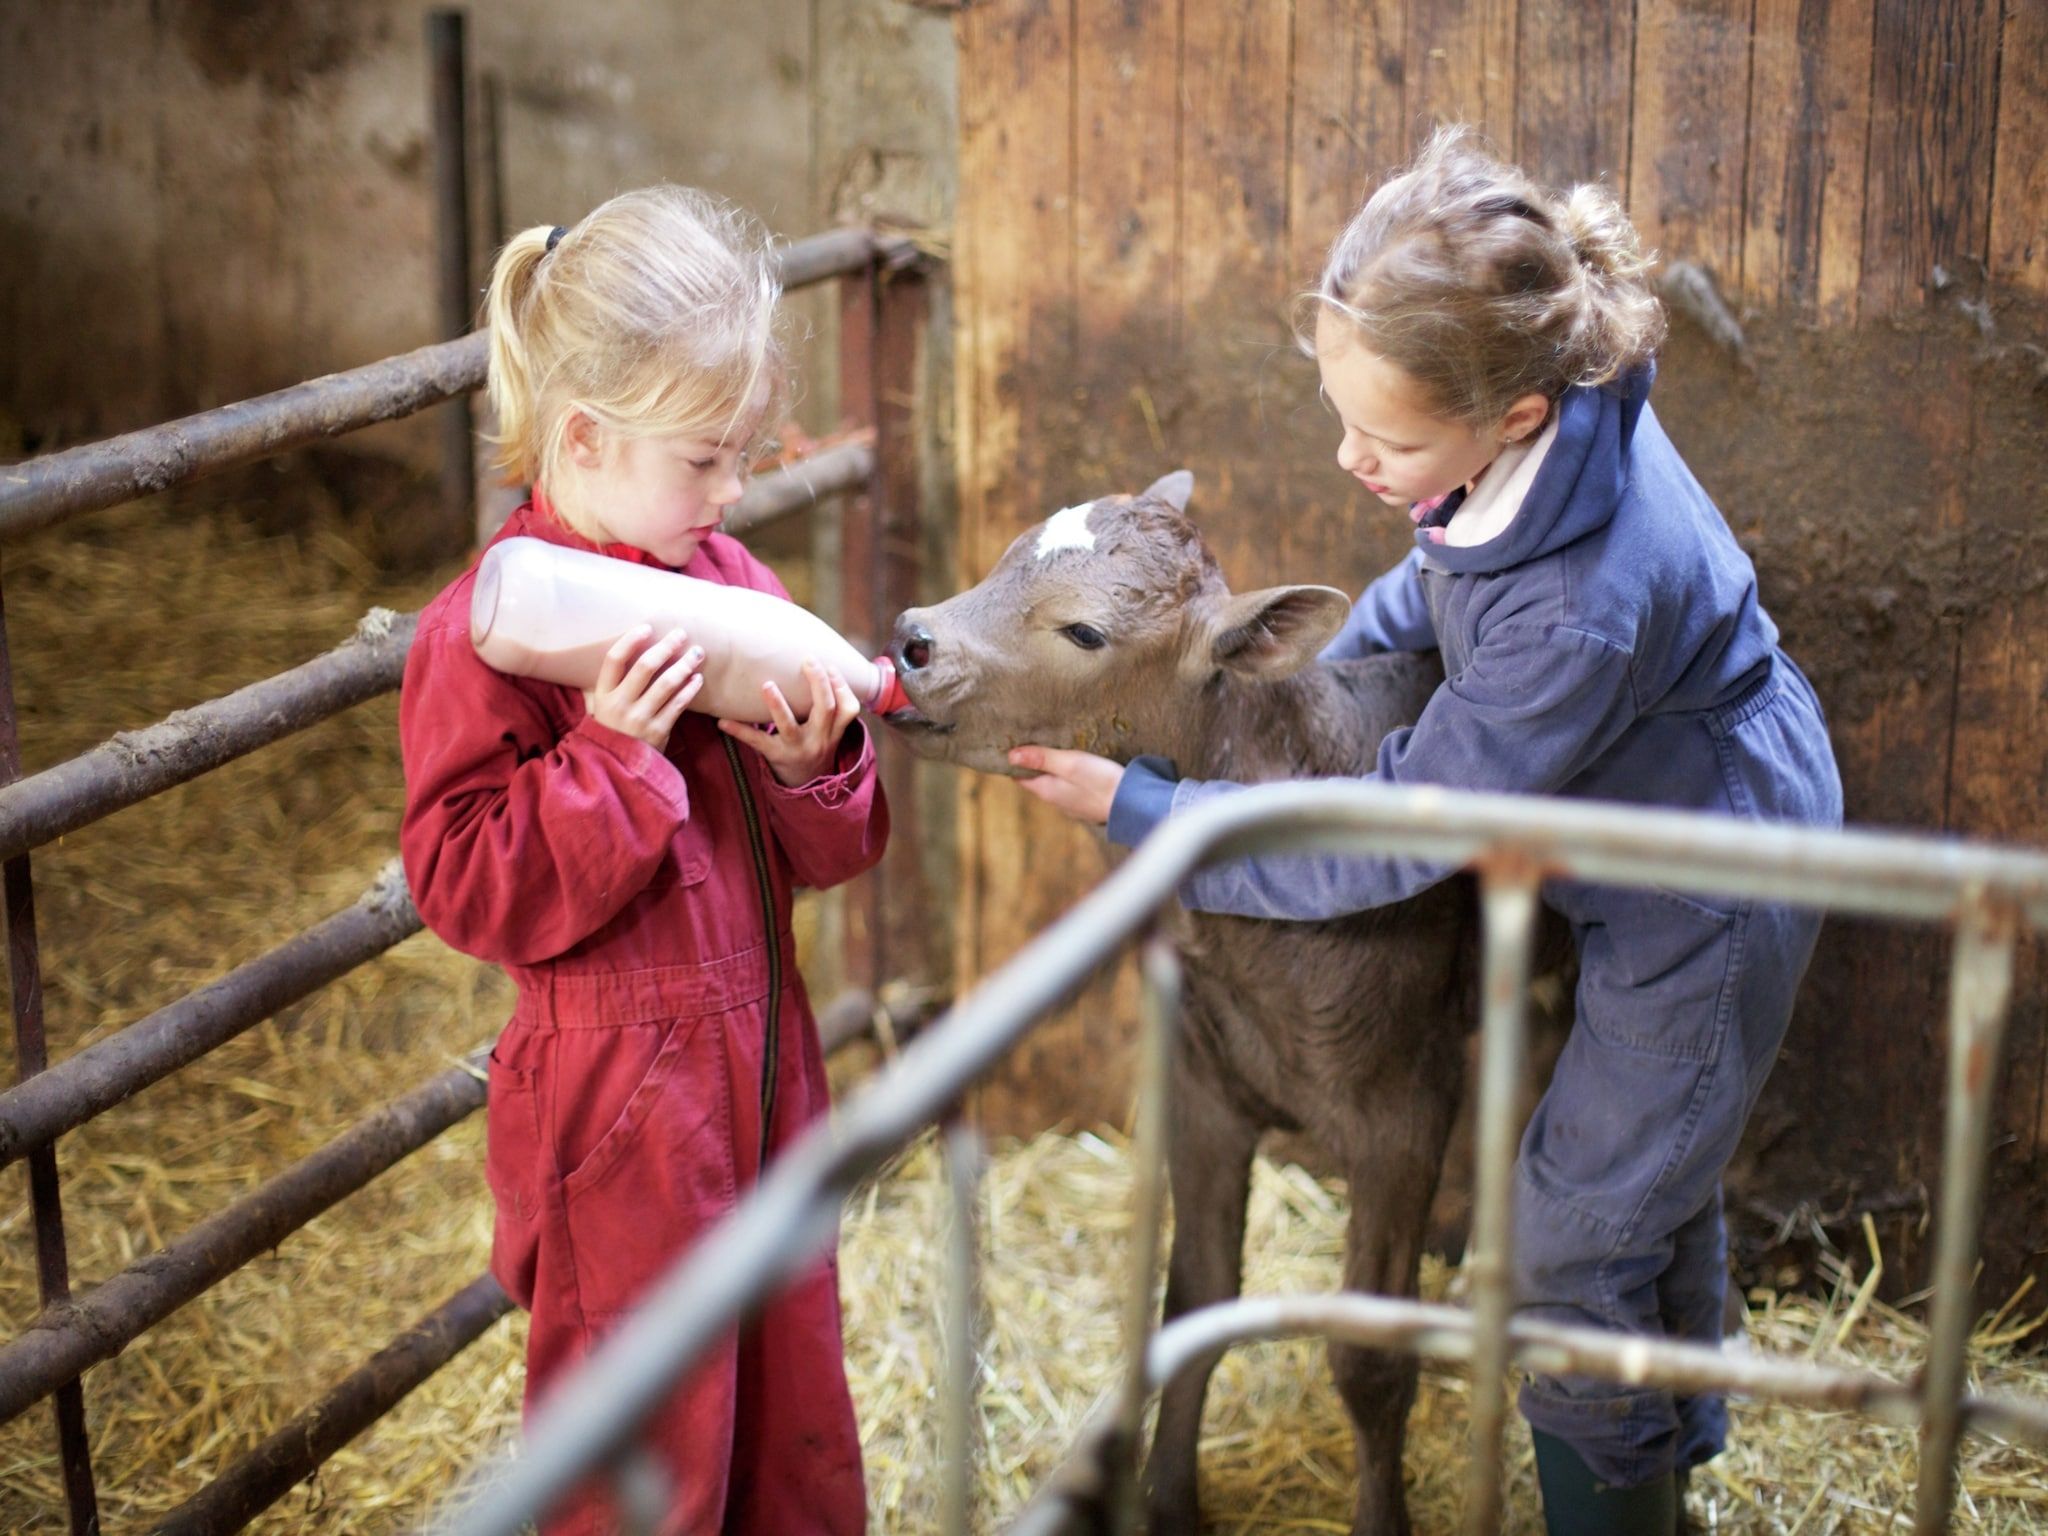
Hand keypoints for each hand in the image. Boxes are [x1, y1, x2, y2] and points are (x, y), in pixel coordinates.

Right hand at [583, 626, 703, 747]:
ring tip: (697, 653)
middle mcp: (619, 704)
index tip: (647, 627)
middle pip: (645, 667)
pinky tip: (697, 678)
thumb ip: (609, 687)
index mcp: (602, 695)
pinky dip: (690, 689)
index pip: (614, 659)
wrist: (615, 769)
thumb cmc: (611, 733)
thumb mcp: (599, 710)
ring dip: (685, 664)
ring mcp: (639, 718)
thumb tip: (621, 655)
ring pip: (666, 683)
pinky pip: (678, 704)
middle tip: (681, 634)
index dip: (631, 640)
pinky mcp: (658, 731)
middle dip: (666, 647)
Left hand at [721, 659, 860, 786]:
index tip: (830, 665)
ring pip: (790, 726)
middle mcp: (819, 739)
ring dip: (778, 705)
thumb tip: (820, 667)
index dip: (841, 686)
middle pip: (825, 709)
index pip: (847, 709)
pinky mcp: (776, 756)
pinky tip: (722, 721)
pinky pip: (757, 742)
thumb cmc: (815, 747)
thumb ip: (829, 708)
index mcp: (834, 732)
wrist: (806, 786)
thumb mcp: (829, 732)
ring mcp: (797, 749)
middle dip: (819, 683)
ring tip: (767, 685)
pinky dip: (740, 731)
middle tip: (808, 660)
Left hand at [1008, 745, 1123, 825]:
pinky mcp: (1090, 804)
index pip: (1020, 776)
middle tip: (1033, 741)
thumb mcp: (1070, 764)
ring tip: (1055, 750)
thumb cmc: (1101, 782)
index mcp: (1047, 791)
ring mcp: (1074, 805)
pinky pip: (1073, 788)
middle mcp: (1057, 801)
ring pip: (1056, 784)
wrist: (1134, 805)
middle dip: (1034, 763)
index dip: (1016, 761)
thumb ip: (1042, 758)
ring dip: (1053, 769)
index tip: (1013, 744)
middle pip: (1038, 779)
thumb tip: (1010, 756)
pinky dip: (1070, 777)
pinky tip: (1079, 767)